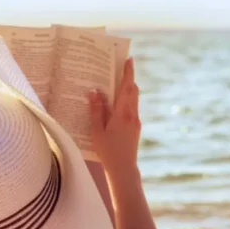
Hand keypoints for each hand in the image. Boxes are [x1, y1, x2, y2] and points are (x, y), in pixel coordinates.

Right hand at [88, 57, 140, 179]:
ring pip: (134, 100)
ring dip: (127, 90)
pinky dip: (126, 101)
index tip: (129, 59)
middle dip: (128, 78)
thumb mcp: (97, 131)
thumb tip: (94, 92)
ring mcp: (136, 121)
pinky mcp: (136, 128)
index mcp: (122, 113)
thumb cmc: (108, 151)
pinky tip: (116, 105)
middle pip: (133, 91)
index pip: (127, 87)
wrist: (124, 169)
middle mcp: (132, 115)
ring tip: (117, 84)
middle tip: (121, 67)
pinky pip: (132, 109)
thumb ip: (96, 111)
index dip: (128, 73)